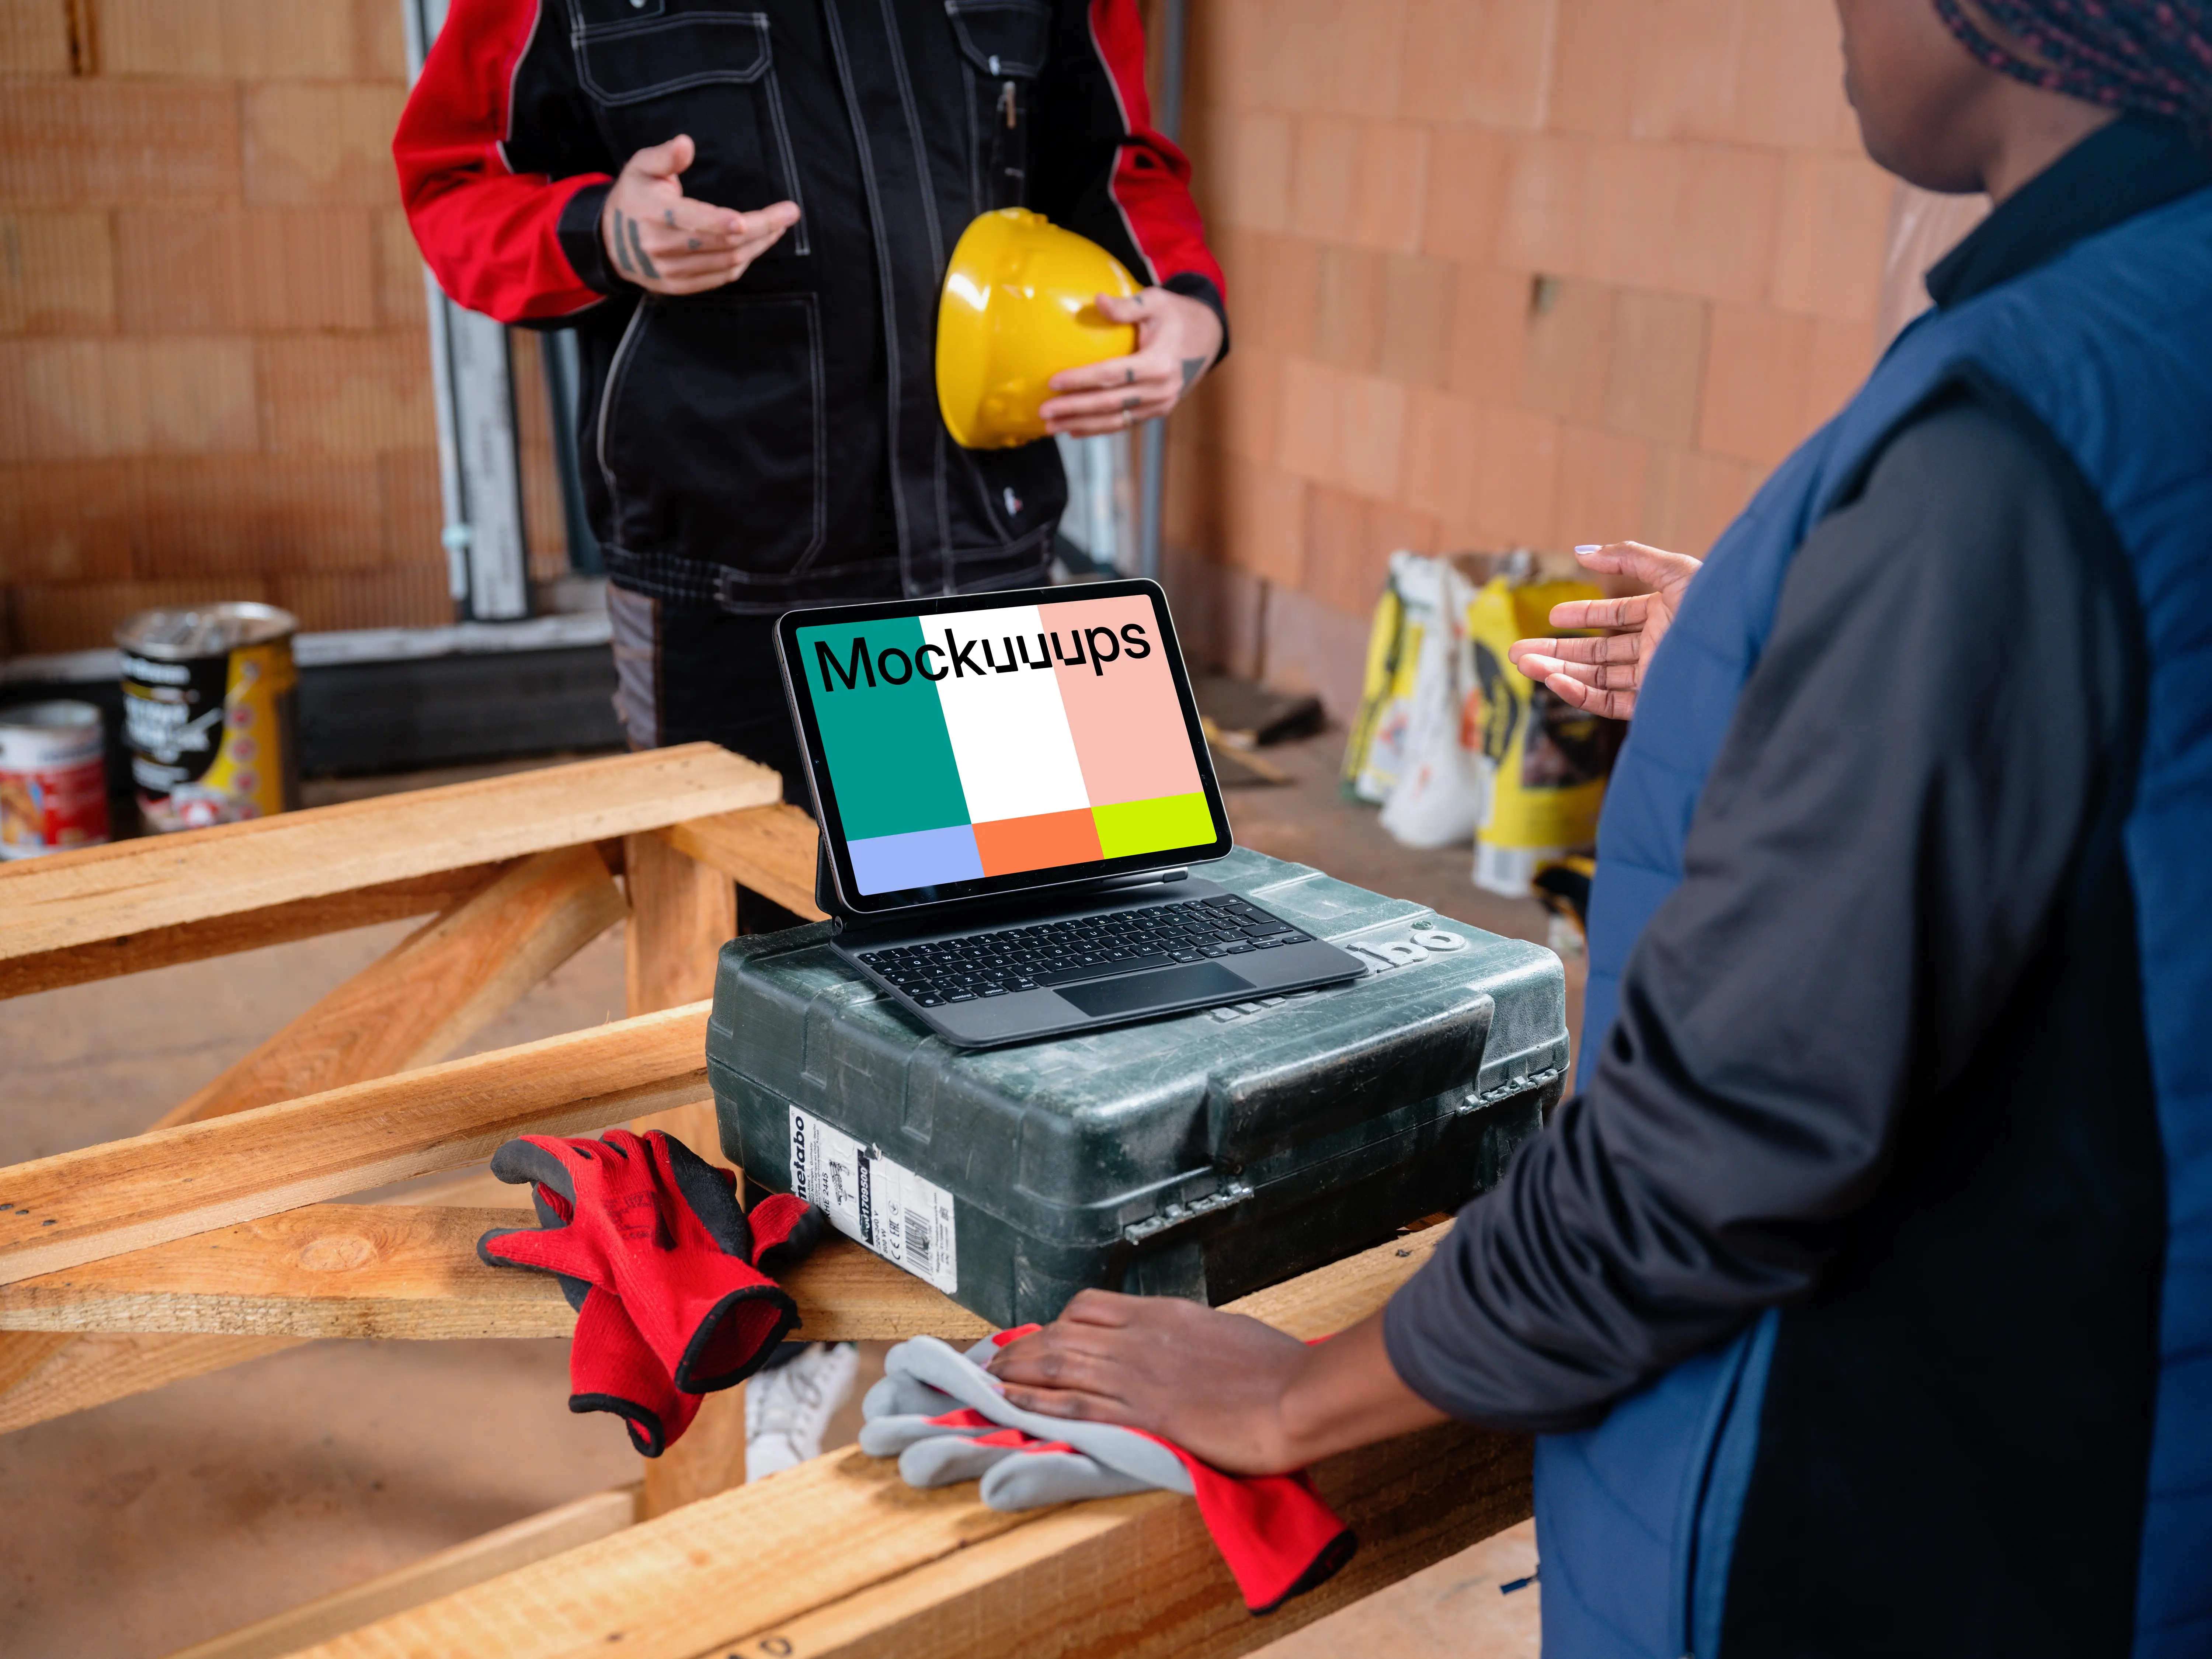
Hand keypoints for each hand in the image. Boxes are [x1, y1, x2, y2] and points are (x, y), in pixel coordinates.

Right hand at [600, 135, 798, 296]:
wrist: (610, 242)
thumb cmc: (634, 196)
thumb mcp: (641, 167)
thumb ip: (665, 156)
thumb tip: (685, 143)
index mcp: (652, 213)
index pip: (691, 220)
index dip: (720, 221)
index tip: (749, 218)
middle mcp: (661, 247)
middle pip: (722, 242)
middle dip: (762, 227)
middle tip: (789, 213)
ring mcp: (671, 271)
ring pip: (728, 261)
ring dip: (760, 245)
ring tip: (780, 225)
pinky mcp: (680, 286)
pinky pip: (722, 276)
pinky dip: (745, 260)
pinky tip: (759, 243)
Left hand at [988, 1291, 1443, 1474]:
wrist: (1298, 1395)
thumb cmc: (1278, 1369)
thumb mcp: (1226, 1335)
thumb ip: (1191, 1339)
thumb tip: (1177, 1348)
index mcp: (1163, 1314)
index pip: (1090, 1305)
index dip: (1057, 1323)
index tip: (1041, 1338)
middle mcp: (1142, 1337)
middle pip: (1063, 1332)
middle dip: (1023, 1348)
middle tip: (993, 1363)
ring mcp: (1139, 1373)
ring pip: (1060, 1363)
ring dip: (1017, 1372)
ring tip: (986, 1383)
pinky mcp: (1143, 1412)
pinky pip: (1076, 1403)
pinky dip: (1037, 1402)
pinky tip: (1011, 1405)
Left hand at [1039, 287, 1222, 435]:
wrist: (1208, 337)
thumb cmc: (1177, 315)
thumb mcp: (1156, 302)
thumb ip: (1127, 306)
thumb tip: (1097, 300)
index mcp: (1158, 363)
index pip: (1112, 375)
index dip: (1081, 380)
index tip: (1052, 382)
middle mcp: (1160, 390)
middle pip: (1109, 404)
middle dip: (1074, 409)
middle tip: (1044, 413)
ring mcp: (1161, 404)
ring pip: (1116, 420)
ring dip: (1082, 425)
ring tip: (1052, 427)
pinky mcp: (1159, 411)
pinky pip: (1125, 423)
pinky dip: (1100, 428)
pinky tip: (1075, 429)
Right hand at [1506, 541, 1703, 721]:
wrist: (1750, 650)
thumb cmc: (1719, 607)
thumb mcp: (1675, 571)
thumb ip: (1628, 557)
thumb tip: (1581, 550)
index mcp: (1667, 615)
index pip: (1618, 618)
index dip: (1584, 617)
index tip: (1553, 617)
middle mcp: (1660, 648)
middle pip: (1599, 653)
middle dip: (1558, 650)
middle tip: (1518, 651)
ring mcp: (1656, 678)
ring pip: (1597, 678)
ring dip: (1558, 671)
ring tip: (1523, 664)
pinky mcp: (1655, 705)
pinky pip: (1610, 702)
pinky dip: (1580, 693)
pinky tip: (1555, 681)